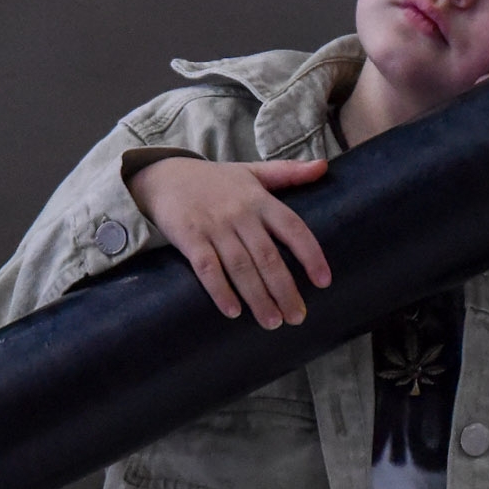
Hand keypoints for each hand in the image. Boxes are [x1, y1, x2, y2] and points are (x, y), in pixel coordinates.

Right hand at [128, 157, 331, 327]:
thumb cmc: (215, 179)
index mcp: (259, 199)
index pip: (293, 228)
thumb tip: (323, 166)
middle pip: (268, 256)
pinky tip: (233, 312)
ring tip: (273, 322)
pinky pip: (207, 269)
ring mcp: (214, 226)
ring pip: (241, 267)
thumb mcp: (252, 171)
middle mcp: (239, 213)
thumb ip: (288, 172)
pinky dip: (220, 291)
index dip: (310, 255)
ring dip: (258, 298)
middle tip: (297, 317)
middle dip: (284, 289)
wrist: (165, 176)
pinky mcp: (189, 238)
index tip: (324, 281)